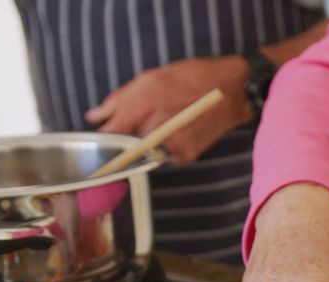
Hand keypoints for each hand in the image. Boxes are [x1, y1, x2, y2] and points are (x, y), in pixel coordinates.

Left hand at [86, 56, 252, 163]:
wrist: (235, 92)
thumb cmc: (194, 79)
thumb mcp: (152, 78)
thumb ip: (119, 100)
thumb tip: (94, 117)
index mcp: (146, 104)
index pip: (112, 133)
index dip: (101, 141)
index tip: (93, 152)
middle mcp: (158, 128)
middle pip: (126, 143)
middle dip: (128, 134)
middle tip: (145, 118)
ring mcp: (173, 145)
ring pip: (145, 150)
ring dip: (148, 139)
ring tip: (167, 120)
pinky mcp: (185, 156)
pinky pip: (164, 155)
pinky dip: (166, 145)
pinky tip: (179, 129)